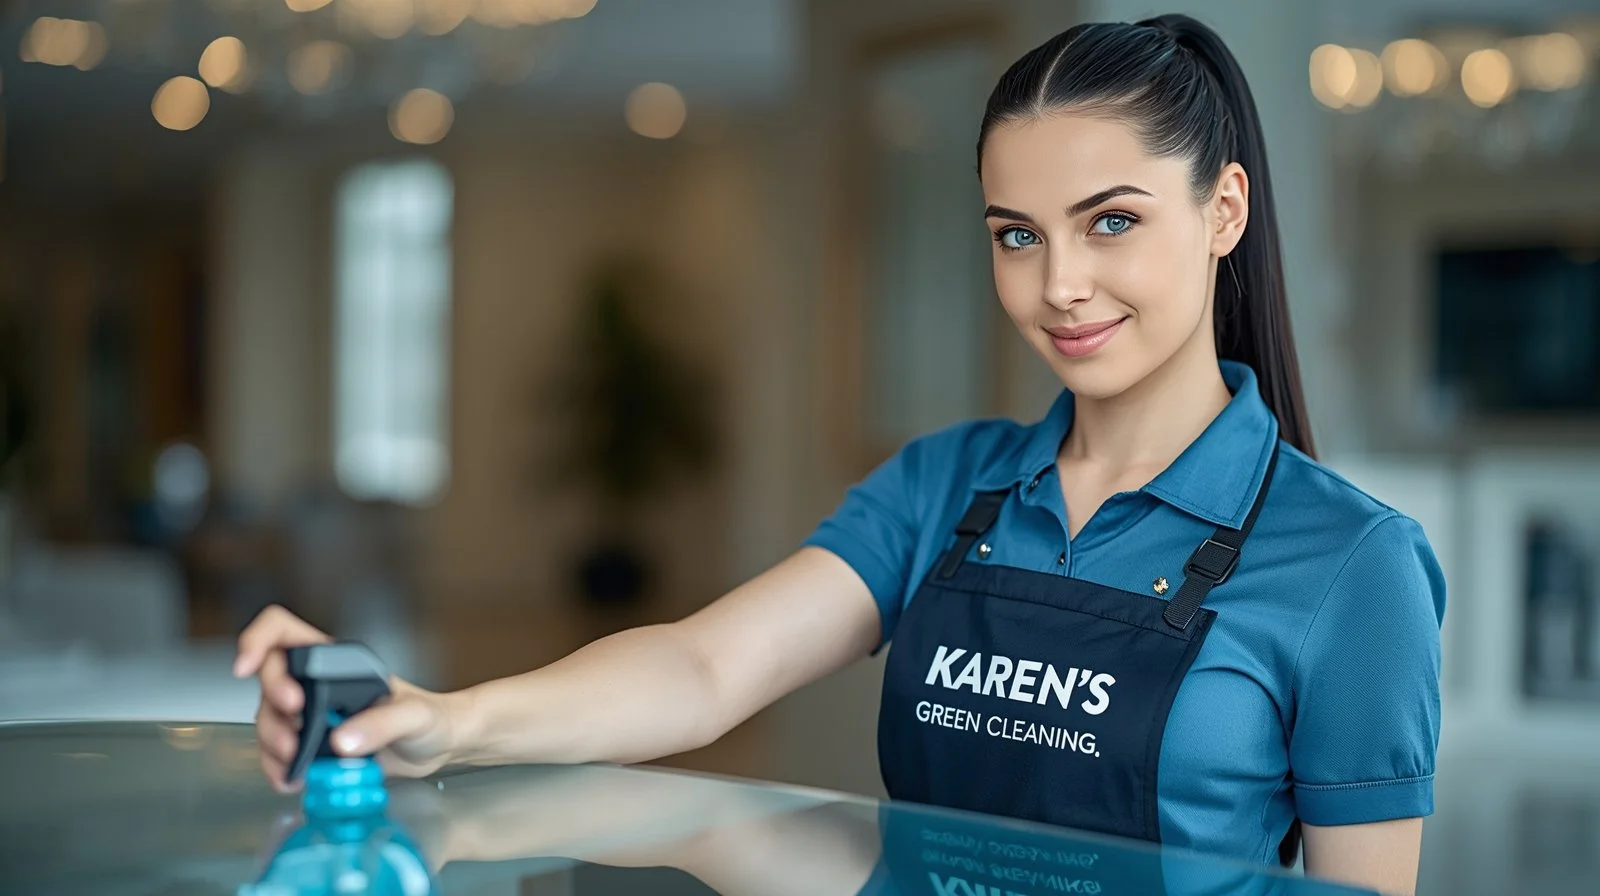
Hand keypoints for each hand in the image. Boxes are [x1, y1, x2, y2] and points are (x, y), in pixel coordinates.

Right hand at [234, 605, 468, 790]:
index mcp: (337, 663)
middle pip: (269, 681)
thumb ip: (383, 724)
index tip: (247, 666)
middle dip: (272, 707)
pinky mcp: (314, 746)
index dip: (257, 641)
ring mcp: (313, 715)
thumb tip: (342, 740)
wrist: (439, 749)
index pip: (282, 632)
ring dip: (272, 743)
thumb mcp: (415, 716)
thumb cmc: (433, 718)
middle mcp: (318, 684)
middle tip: (294, 731)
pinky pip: (278, 753)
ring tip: (296, 762)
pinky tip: (293, 779)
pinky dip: (278, 768)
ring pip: (268, 720)